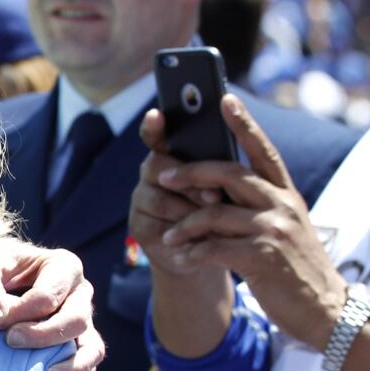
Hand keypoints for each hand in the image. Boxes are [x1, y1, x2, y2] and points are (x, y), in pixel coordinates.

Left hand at [0, 237, 104, 370]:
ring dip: (72, 366)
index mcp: (63, 267)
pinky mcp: (78, 344)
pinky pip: (89, 366)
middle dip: (43, 336)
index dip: (20, 313)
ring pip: (92, 347)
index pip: (48, 296)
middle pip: (76, 320)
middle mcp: (80, 293)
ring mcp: (83, 320)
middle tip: (11, 341)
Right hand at [130, 107, 228, 285]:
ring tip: (214, 222)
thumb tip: (231, 144)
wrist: (210, 255)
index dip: (154, 126)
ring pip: (158, 196)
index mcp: (174, 156)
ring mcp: (141, 199)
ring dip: (189, 209)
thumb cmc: (225, 214)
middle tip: (215, 197)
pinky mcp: (138, 225)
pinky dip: (181, 231)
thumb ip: (222, 166)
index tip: (157, 115)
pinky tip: (199, 239)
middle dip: (189, 179)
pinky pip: (156, 224)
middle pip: (157, 164)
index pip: (157, 135)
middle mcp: (153, 173)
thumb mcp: (230, 187)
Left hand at [147, 96, 349, 348]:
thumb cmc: (296, 268)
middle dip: (191, 171)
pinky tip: (184, 258)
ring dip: (185, 224)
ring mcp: (274, 231)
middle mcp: (283, 205)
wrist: (326, 310)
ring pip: (214, 213)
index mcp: (287, 194)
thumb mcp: (286, 228)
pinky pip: (215, 247)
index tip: (224, 100)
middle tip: (163, 175)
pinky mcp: (263, 258)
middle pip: (229, 173)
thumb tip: (218, 187)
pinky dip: (194, 252)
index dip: (244, 124)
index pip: (264, 150)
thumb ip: (260, 206)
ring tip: (168, 237)